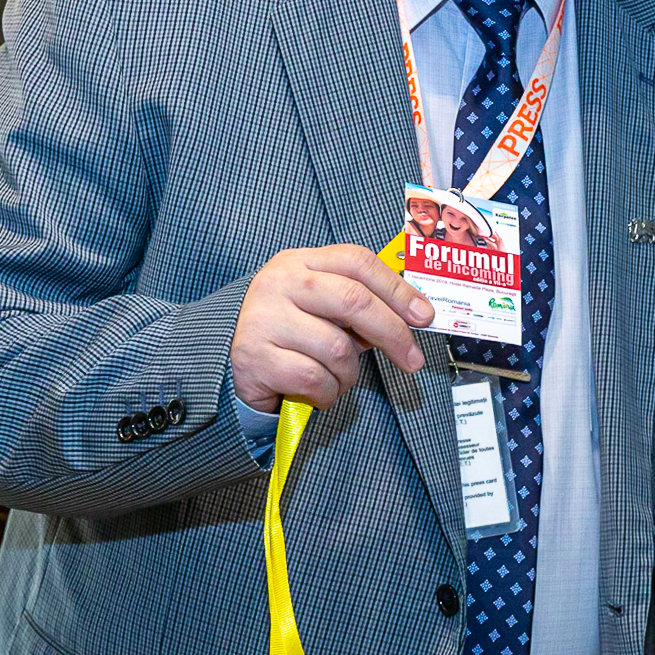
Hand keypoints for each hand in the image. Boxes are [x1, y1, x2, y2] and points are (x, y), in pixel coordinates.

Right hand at [231, 245, 434, 413]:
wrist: (229, 361)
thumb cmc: (291, 334)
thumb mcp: (322, 309)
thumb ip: (360, 306)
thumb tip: (415, 316)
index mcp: (300, 262)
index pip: (358, 262)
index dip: (397, 289)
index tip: (425, 316)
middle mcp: (279, 283)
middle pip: (353, 300)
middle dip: (392, 333)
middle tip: (412, 360)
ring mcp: (263, 318)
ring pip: (337, 348)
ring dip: (349, 373)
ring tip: (338, 378)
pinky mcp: (254, 357)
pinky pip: (314, 378)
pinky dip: (327, 392)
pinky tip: (318, 391)